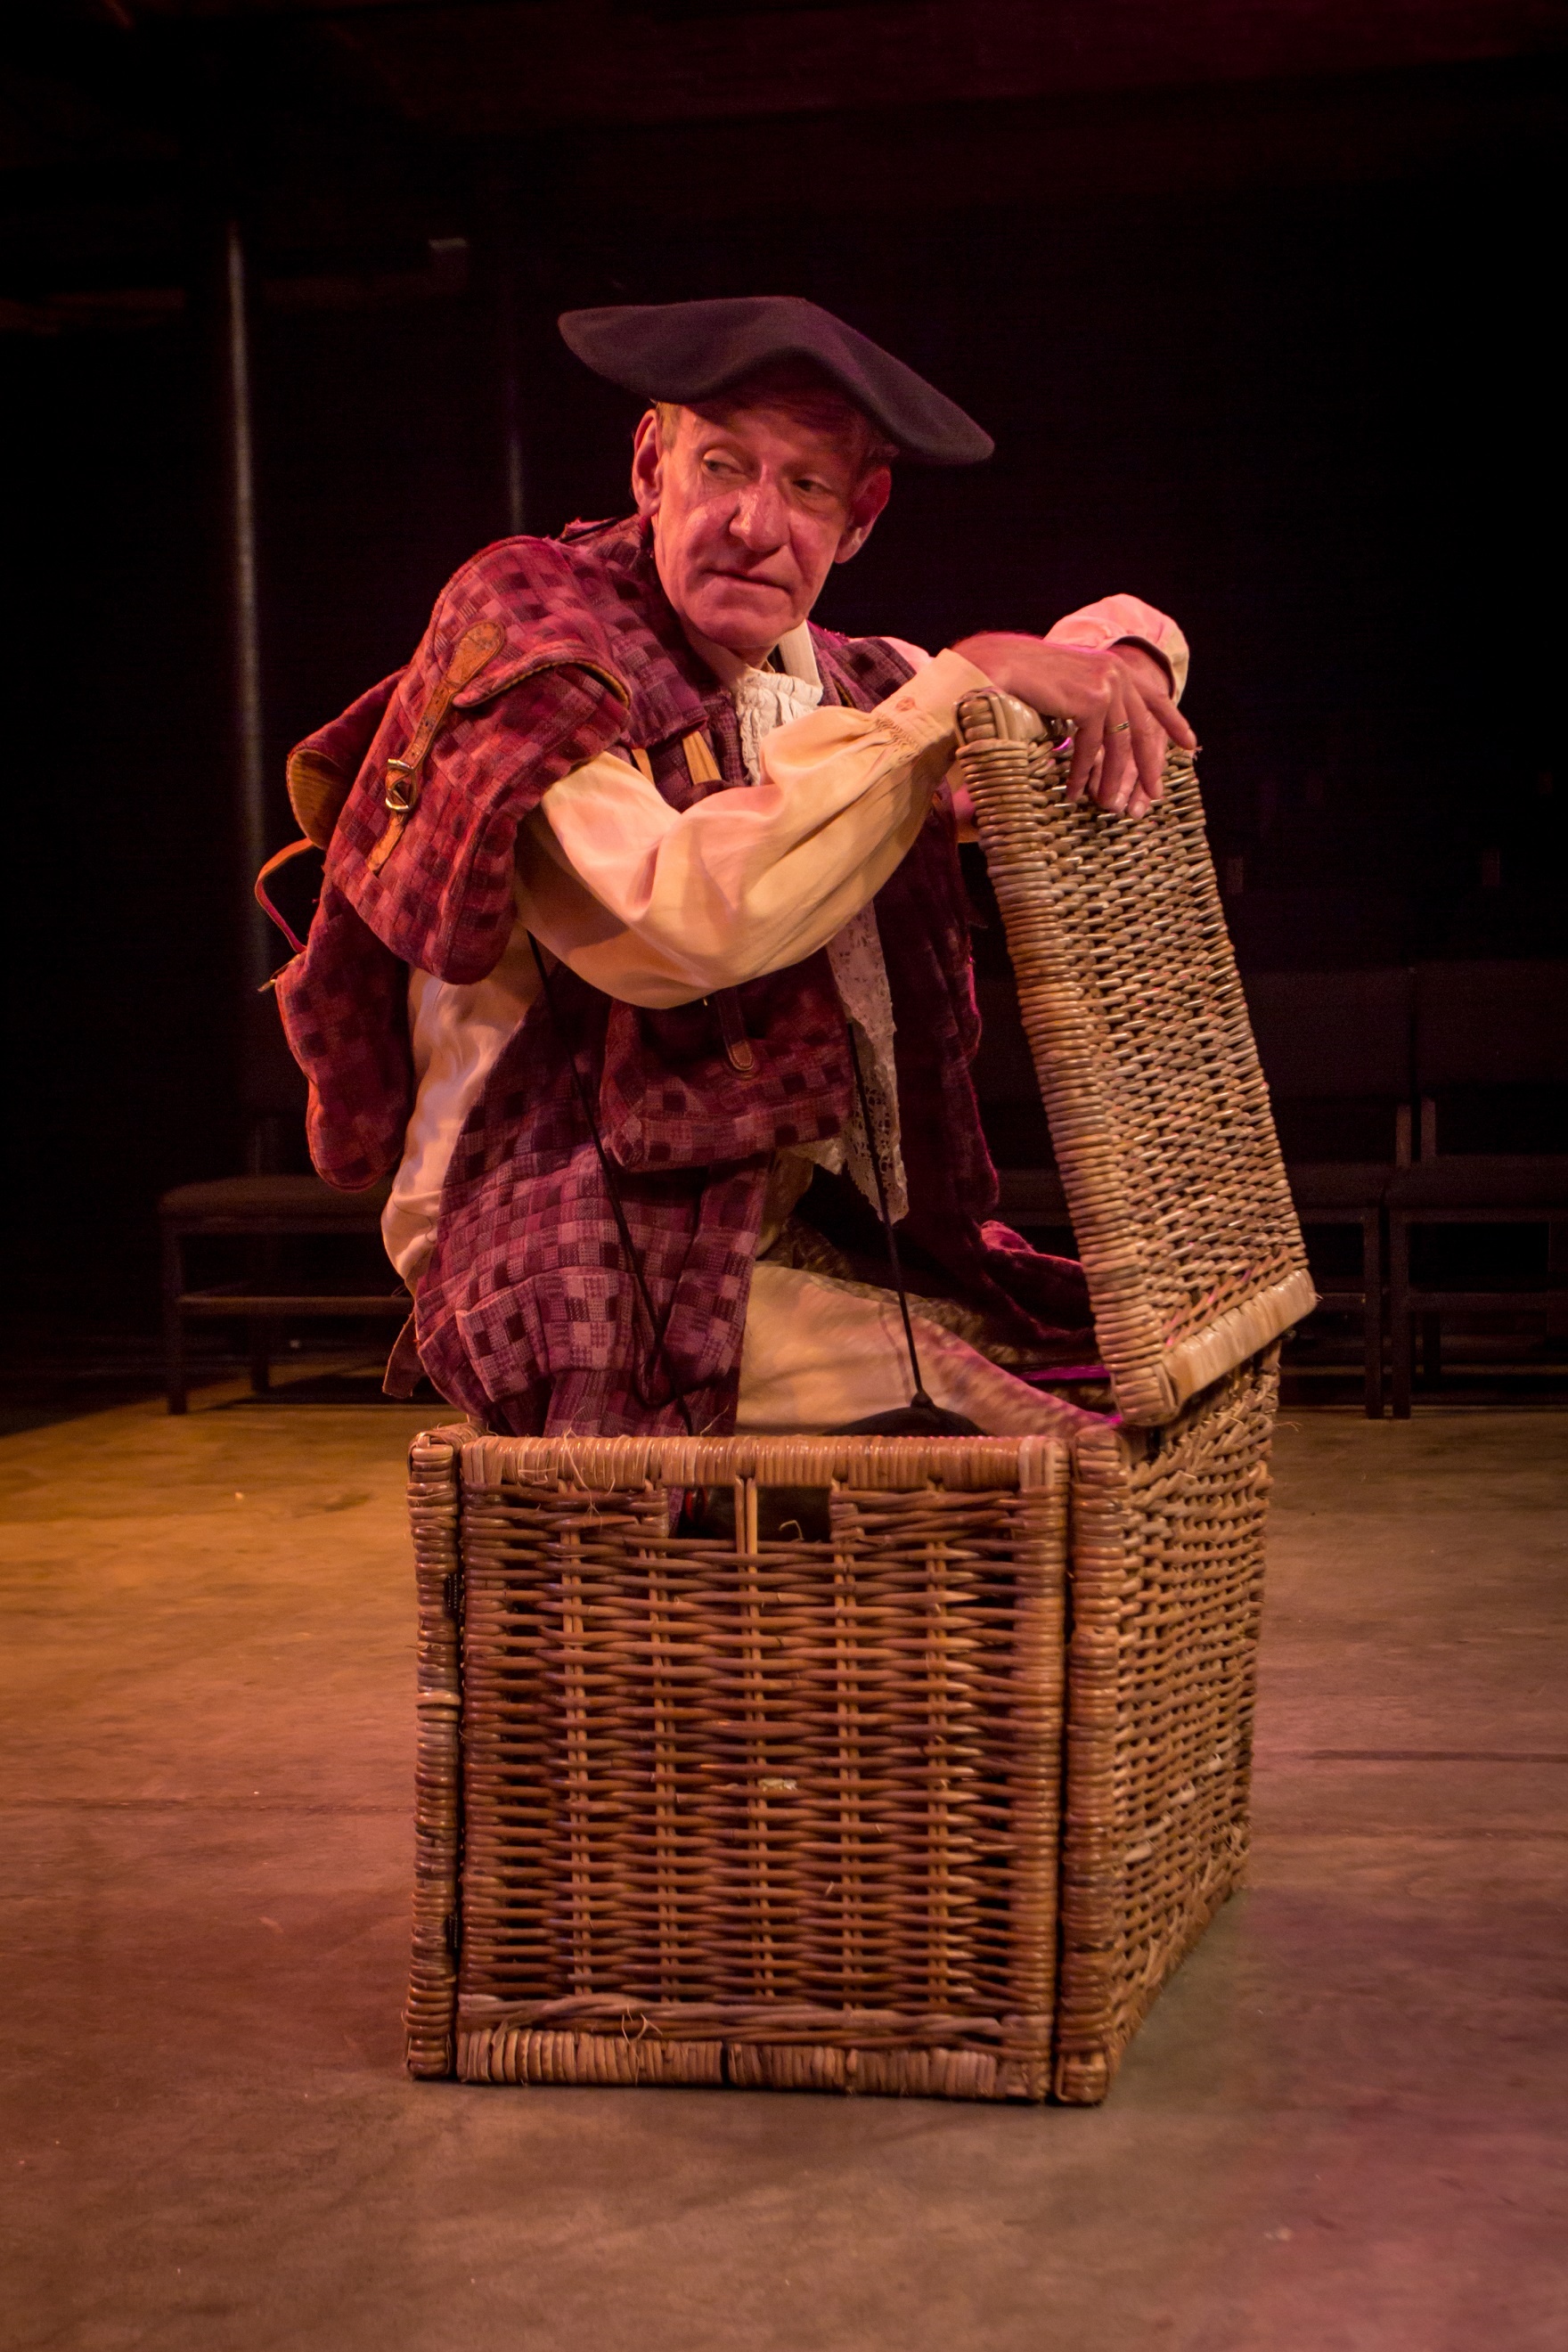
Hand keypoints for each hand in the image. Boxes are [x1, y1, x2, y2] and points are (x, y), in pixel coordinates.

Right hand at [953, 631, 1196, 815]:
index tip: (1189, 745)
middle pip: (1141, 728)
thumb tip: (1097, 738)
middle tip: (1154, 794)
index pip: (1153, 698)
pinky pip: (1092, 748)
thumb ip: (1088, 704)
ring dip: (1110, 779)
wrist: (998, 664)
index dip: (1173, 723)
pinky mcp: (1092, 700)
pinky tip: (1076, 792)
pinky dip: (1084, 773)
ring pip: (1117, 744)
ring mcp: (1106, 685)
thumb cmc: (1022, 679)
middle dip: (1148, 765)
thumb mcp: (1066, 688)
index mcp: (1113, 666)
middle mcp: (1116, 672)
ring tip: (1106, 804)